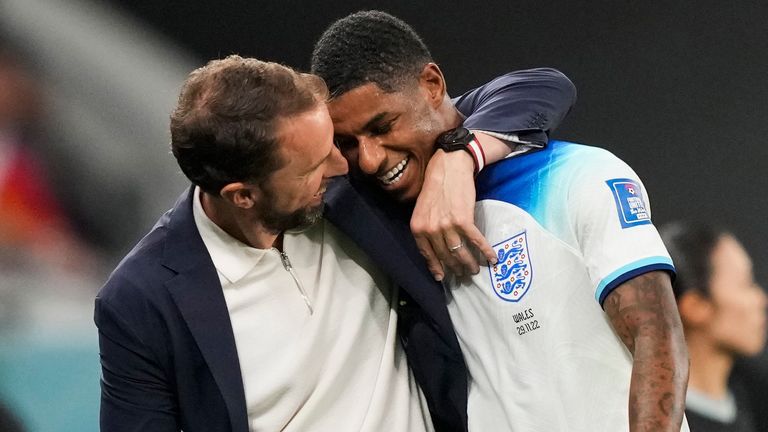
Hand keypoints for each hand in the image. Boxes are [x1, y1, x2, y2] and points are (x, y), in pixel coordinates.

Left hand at [411, 149, 496, 280]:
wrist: (448, 167)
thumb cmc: (436, 187)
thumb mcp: (422, 210)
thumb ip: (425, 228)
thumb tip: (434, 248)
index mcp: (418, 228)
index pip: (427, 254)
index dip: (436, 267)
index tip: (442, 277)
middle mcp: (430, 229)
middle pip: (445, 256)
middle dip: (456, 268)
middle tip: (464, 274)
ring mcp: (447, 225)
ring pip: (460, 252)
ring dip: (470, 264)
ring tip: (475, 270)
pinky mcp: (463, 220)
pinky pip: (475, 241)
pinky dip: (486, 251)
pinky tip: (492, 259)